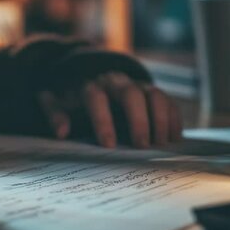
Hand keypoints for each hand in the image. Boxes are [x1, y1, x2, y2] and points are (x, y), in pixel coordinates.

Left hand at [38, 72, 181, 147]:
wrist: (89, 83)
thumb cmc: (73, 101)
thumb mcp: (57, 104)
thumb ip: (55, 114)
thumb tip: (61, 132)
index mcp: (91, 86)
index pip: (96, 98)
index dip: (103, 121)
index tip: (108, 145)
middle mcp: (116, 82)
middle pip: (131, 94)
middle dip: (138, 120)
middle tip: (142, 147)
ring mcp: (137, 86)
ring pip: (154, 94)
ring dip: (160, 119)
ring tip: (161, 144)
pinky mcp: (152, 93)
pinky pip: (169, 101)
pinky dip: (174, 118)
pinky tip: (174, 139)